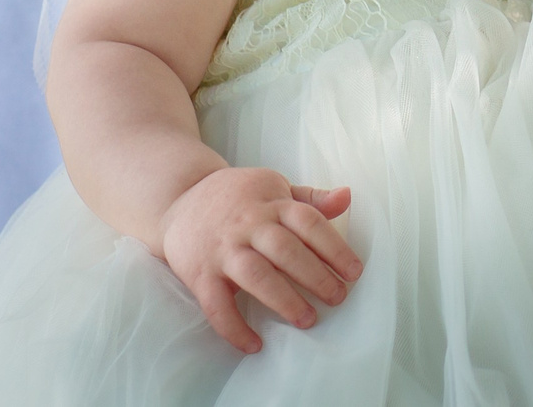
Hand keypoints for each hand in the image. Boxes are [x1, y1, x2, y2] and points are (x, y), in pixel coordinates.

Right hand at [158, 166, 361, 352]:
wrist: (178, 200)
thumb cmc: (238, 198)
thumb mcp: (274, 187)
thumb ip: (310, 198)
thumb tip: (347, 197)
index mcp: (271, 202)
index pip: (308, 222)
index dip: (334, 247)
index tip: (354, 272)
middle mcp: (248, 224)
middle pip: (285, 249)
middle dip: (315, 275)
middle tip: (338, 297)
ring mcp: (222, 249)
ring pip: (255, 275)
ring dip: (283, 299)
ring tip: (308, 320)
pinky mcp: (199, 274)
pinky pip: (216, 305)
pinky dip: (234, 328)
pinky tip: (255, 344)